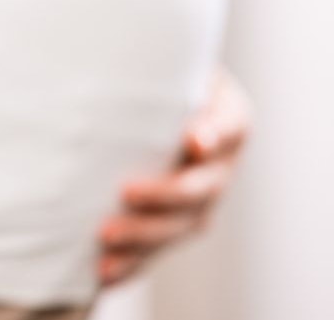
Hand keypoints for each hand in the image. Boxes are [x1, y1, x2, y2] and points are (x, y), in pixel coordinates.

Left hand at [96, 66, 251, 285]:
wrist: (145, 100)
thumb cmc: (151, 72)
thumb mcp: (163, 60)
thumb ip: (159, 65)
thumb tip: (139, 64)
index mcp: (228, 116)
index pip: (230, 126)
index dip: (213, 134)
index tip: (192, 139)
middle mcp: (221, 163)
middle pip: (203, 186)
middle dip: (166, 194)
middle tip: (126, 192)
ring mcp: (202, 199)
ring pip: (181, 225)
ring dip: (145, 237)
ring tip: (105, 237)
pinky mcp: (174, 224)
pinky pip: (158, 250)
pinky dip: (132, 263)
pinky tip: (103, 272)